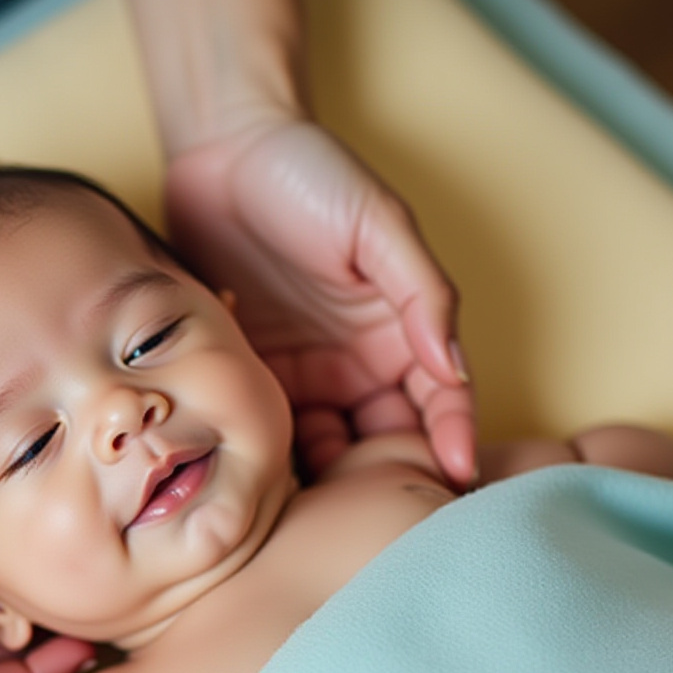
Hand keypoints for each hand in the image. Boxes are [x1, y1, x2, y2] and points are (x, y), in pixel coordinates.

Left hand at [163, 119, 476, 484]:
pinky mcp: (250, 380)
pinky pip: (265, 435)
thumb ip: (422, 292)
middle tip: (379, 524)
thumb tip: (450, 366)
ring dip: (324, 486)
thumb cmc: (309, 172)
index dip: (451, 440)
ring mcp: (302, 378)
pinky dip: (267, 462)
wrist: (220, 148)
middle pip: (385, 443)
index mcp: (400, 334)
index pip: (440, 401)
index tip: (452, 478)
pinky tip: (259, 487)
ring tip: (316, 519)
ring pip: (325, 453)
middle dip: (386, 483)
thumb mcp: (379, 222)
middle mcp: (357, 366)